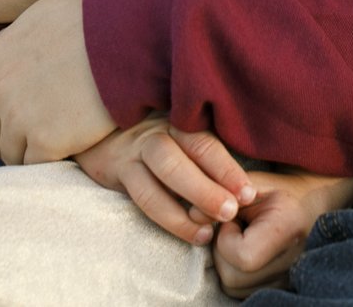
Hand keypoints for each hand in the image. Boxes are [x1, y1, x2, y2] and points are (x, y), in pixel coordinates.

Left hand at [0, 0, 114, 163]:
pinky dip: (51, 160)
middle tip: (41, 136)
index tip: (21, 119)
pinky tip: (68, 148)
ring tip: (57, 144)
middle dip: (12, 139)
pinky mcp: (45, 142)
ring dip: (30, 153)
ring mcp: (20, 120)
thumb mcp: (37, 17)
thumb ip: (6, 39)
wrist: (122, 39)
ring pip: (12, 155)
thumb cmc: (86, 22)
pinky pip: (36, 165)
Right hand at [73, 118, 254, 243]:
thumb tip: (248, 185)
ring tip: (207, 232)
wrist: (104, 129)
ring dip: (182, 211)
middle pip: (177, 159)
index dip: (226, 169)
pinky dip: (166, 217)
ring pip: (154, 181)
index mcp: (178, 121)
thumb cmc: (160, 137)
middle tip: (230, 211)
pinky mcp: (116, 170)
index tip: (248, 193)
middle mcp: (155, 133)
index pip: (203, 143)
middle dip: (205, 189)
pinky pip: (140, 196)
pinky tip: (189, 232)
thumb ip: (208, 151)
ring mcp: (134, 151)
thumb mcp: (183, 133)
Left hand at [213, 170, 352, 297]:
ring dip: (226, 262)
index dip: (227, 240)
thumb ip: (221, 194)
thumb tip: (192, 216)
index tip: (233, 220)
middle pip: (232, 278)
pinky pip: (240, 290)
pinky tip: (247, 250)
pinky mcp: (280, 288)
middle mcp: (292, 262)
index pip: (243, 257)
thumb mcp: (251, 183)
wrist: (311, 204)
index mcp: (287, 229)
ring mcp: (288, 279)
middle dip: (222, 251)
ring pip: (232, 287)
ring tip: (242, 238)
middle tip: (235, 228)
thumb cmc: (278, 190)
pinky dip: (235, 272)